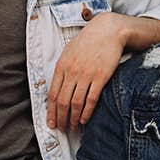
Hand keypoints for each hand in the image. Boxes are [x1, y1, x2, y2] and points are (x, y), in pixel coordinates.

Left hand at [48, 12, 127, 130]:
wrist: (108, 31)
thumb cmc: (89, 40)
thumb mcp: (69, 51)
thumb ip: (62, 68)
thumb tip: (57, 86)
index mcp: (62, 66)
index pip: (52, 94)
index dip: (51, 111)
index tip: (51, 122)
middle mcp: (72, 72)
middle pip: (63, 102)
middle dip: (61, 118)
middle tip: (62, 128)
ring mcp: (86, 75)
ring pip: (75, 103)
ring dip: (73, 118)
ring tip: (73, 127)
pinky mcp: (101, 77)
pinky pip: (91, 99)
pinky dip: (86, 112)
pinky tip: (84, 119)